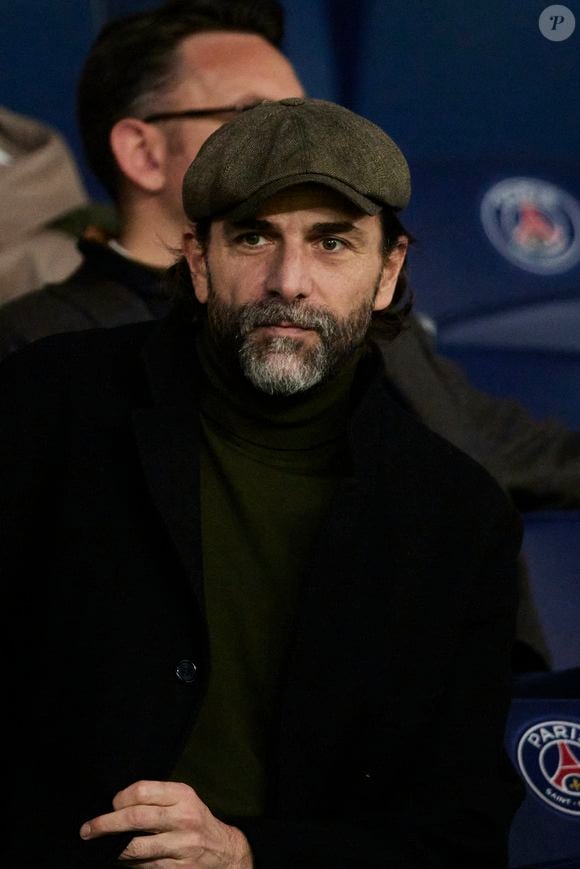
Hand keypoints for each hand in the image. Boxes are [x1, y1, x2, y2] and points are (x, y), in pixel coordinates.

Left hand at [79, 780, 253, 867]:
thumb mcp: (183, 800)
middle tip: (87, 830)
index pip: (142, 791)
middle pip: (135, 818)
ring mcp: (181, 846)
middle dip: (105, 825)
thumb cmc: (195, 820)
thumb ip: (156, 799)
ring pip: (135, 848)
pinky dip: (129, 863)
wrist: (224, 852)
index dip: (119, 799)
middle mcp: (183, 818)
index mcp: (183, 795)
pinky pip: (143, 866)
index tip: (110, 805)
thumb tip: (116, 807)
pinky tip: (122, 859)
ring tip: (101, 847)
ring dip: (114, 849)